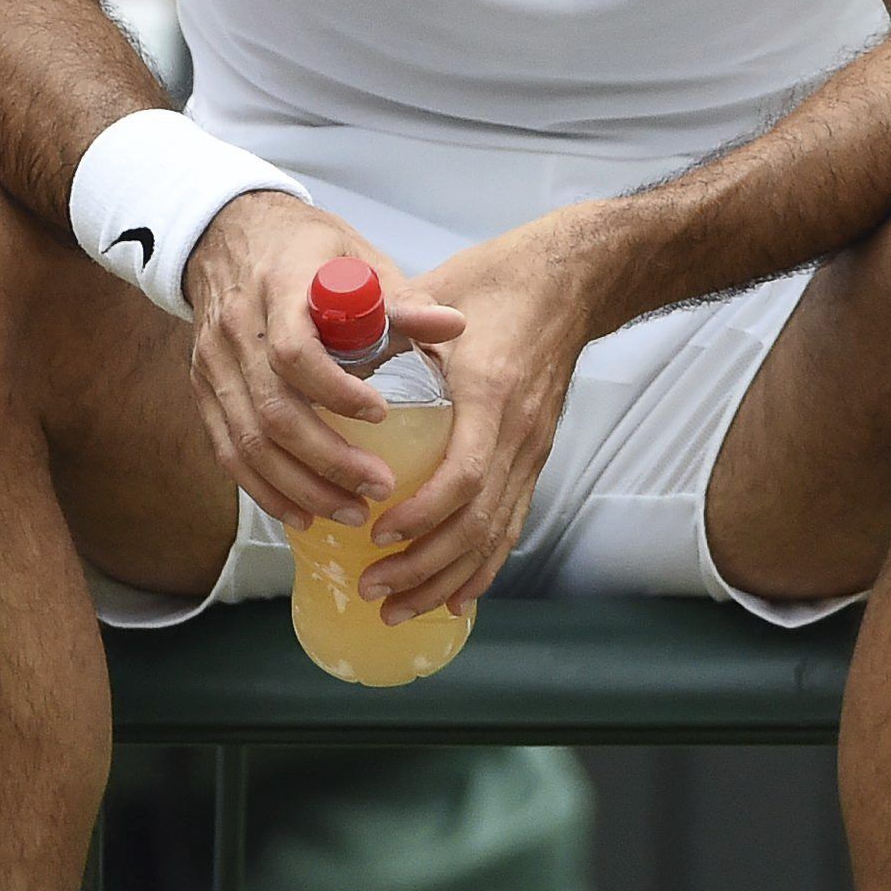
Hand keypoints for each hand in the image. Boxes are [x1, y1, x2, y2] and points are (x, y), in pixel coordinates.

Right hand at [181, 191, 458, 530]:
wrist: (229, 233)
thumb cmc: (306, 249)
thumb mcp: (357, 258)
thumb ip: (402, 300)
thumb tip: (455, 326)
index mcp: (280, 286)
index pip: (295, 350)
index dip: (336, 390)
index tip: (380, 415)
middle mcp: (237, 328)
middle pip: (274, 411)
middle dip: (328, 460)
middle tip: (378, 488)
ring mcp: (213, 362)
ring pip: (249, 442)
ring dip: (300, 487)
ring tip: (351, 512)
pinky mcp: (203, 388)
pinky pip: (229, 451)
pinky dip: (264, 489)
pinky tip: (302, 514)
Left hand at [358, 216, 602, 621]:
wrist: (570, 281)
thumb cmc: (498, 284)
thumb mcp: (436, 296)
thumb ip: (383, 330)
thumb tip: (320, 363)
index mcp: (492, 395)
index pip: (466, 475)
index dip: (422, 513)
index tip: (376, 530)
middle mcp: (520, 434)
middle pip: (478, 523)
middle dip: (423, 566)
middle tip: (372, 589)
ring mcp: (533, 451)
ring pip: (496, 536)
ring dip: (446, 579)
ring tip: (399, 609)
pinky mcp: (535, 458)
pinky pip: (512, 525)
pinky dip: (483, 567)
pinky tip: (454, 597)